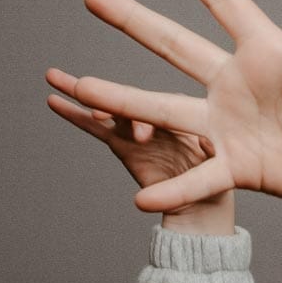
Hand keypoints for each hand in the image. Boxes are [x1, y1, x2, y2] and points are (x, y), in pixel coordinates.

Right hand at [44, 67, 234, 233]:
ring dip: (82, 95)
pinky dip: (73, 115)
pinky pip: (94, 129)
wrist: (205, 204)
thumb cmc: (224, 178)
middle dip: (108, 96)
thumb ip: (214, 153)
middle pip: (130, 102)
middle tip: (86, 93)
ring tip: (56, 78)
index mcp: (188, 115)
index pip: (164, 106)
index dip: (147, 108)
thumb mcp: (229, 166)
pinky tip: (52, 100)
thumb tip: (210, 146)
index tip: (140, 130)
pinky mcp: (121, 145)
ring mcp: (137, 129)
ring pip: (107, 110)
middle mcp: (159, 116)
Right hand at [54, 0, 281, 212]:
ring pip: (167, 105)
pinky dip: (173, 185)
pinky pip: (197, 175)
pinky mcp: (235, 165)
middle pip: (177, 44)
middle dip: (136, 20)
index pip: (224, 0)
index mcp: (267, 51)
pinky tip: (140, 198)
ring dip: (124, 96)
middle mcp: (237, 81)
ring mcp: (229, 123)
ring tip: (75, 85)